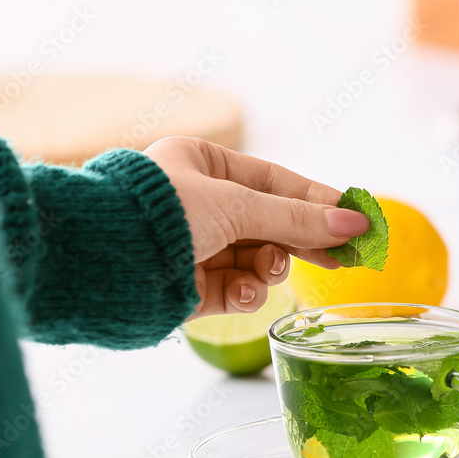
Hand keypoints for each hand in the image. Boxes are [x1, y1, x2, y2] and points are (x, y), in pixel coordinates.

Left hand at [145, 137, 368, 319]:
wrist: (103, 262)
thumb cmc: (162, 213)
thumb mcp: (239, 207)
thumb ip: (299, 220)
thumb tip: (355, 224)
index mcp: (203, 165)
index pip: (276, 182)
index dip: (318, 202)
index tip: (356, 220)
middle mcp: (198, 203)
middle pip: (271, 224)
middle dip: (303, 242)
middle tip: (347, 258)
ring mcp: (194, 246)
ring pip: (257, 260)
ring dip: (268, 268)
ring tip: (266, 270)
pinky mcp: (189, 288)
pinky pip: (235, 289)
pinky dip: (244, 292)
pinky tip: (241, 292)